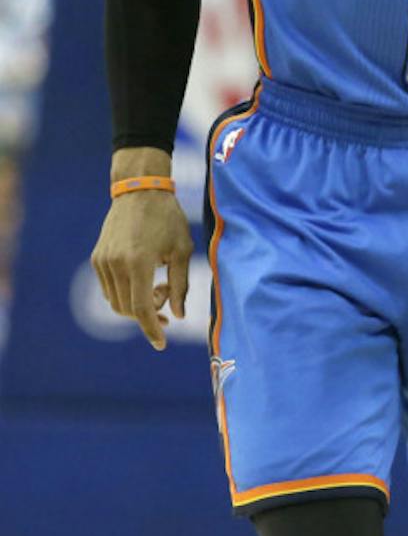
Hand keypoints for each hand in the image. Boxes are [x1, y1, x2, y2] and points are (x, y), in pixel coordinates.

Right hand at [91, 168, 193, 350]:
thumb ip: (181, 285)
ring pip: (116, 302)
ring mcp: (102, 262)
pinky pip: (110, 289)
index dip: (151, 329)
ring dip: (137, 304)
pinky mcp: (97, 259)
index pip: (140, 308)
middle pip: (127, 309)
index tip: (162, 343)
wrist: (140, 191)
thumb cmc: (168, 219)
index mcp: (139, 262)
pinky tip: (145, 278)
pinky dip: (127, 293)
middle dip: (148, 314)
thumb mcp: (183, 250)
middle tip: (168, 298)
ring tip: (160, 285)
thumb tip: (180, 316)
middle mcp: (115, 264)